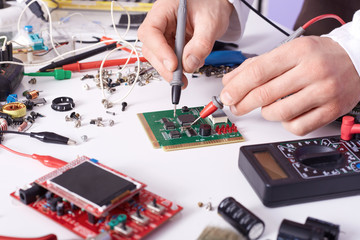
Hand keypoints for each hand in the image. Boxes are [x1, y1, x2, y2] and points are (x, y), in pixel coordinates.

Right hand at [138, 0, 233, 87]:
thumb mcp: (211, 23)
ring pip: (158, 56)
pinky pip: (168, 58)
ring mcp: (164, 33)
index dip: (159, 50)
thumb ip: (201, 44)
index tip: (173, 65)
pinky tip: (189, 67)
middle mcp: (161, 21)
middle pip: (151, 47)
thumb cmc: (212, 4)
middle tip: (178, 79)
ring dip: (170, 70)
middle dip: (164, 66)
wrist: (217, 4)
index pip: (151, 31)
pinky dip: (177, 68)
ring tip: (184, 77)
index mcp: (165, 8)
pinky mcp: (171, 43)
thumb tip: (189, 64)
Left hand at [220, 36, 359, 134]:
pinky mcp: (331, 110)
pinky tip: (286, 114)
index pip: (257, 72)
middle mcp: (311, 71)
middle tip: (236, 106)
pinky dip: (285, 124)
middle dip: (243, 104)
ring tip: (266, 107)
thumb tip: (230, 82)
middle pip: (264, 94)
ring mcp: (323, 92)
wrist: (356, 59)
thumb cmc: (319, 56)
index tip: (226, 96)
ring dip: (265, 113)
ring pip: (278, 113)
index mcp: (297, 52)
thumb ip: (257, 65)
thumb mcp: (288, 51)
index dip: (237, 87)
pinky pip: (297, 127)